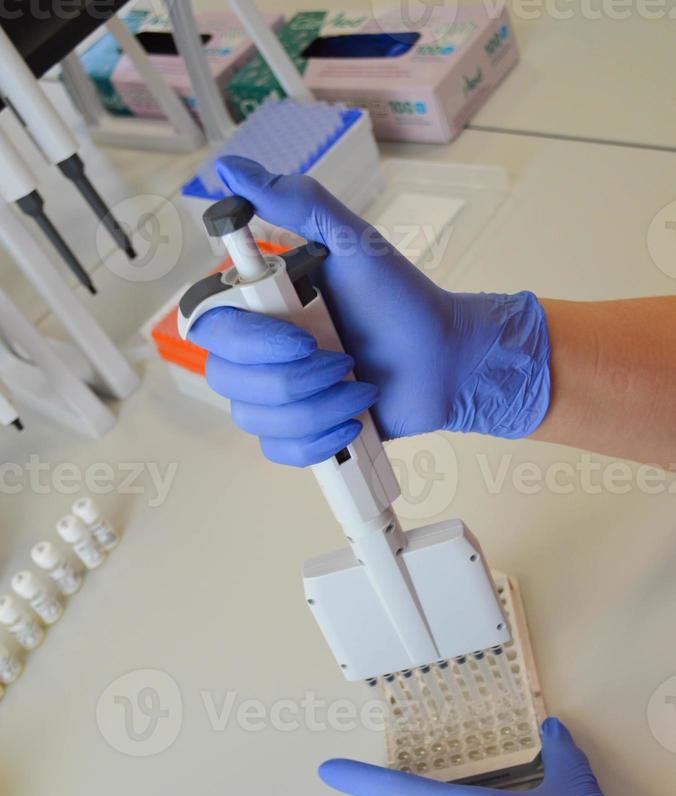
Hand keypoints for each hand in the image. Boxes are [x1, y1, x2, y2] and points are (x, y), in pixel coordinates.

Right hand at [188, 156, 550, 465]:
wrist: (446, 359)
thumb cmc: (403, 300)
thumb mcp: (354, 243)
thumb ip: (297, 204)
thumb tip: (230, 167)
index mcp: (264, 307)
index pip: (210, 330)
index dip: (246, 342)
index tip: (301, 335)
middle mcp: (261, 352)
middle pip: (227, 381)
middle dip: (294, 378)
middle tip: (345, 360)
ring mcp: (279, 396)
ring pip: (255, 419)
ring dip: (317, 408)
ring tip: (361, 391)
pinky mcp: (301, 433)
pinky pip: (281, 451)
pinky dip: (319, 441)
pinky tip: (353, 421)